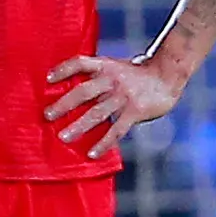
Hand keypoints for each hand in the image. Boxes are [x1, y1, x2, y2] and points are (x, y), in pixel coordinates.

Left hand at [44, 52, 184, 158]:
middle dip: (64, 104)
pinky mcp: (135, 111)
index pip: (80, 63)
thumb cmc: (138, 75)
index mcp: (106, 66)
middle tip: (48, 115)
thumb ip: (99, 77)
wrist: (168, 76)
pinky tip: (92, 153)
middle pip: (84, 91)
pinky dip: (103, 143)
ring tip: (63, 137)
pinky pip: (116, 130)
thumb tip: (74, 93)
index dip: (63, 69)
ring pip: (97, 113)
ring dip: (78, 126)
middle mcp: (113, 80)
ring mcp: (124, 96)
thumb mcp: (117, 68)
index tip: (48, 79)